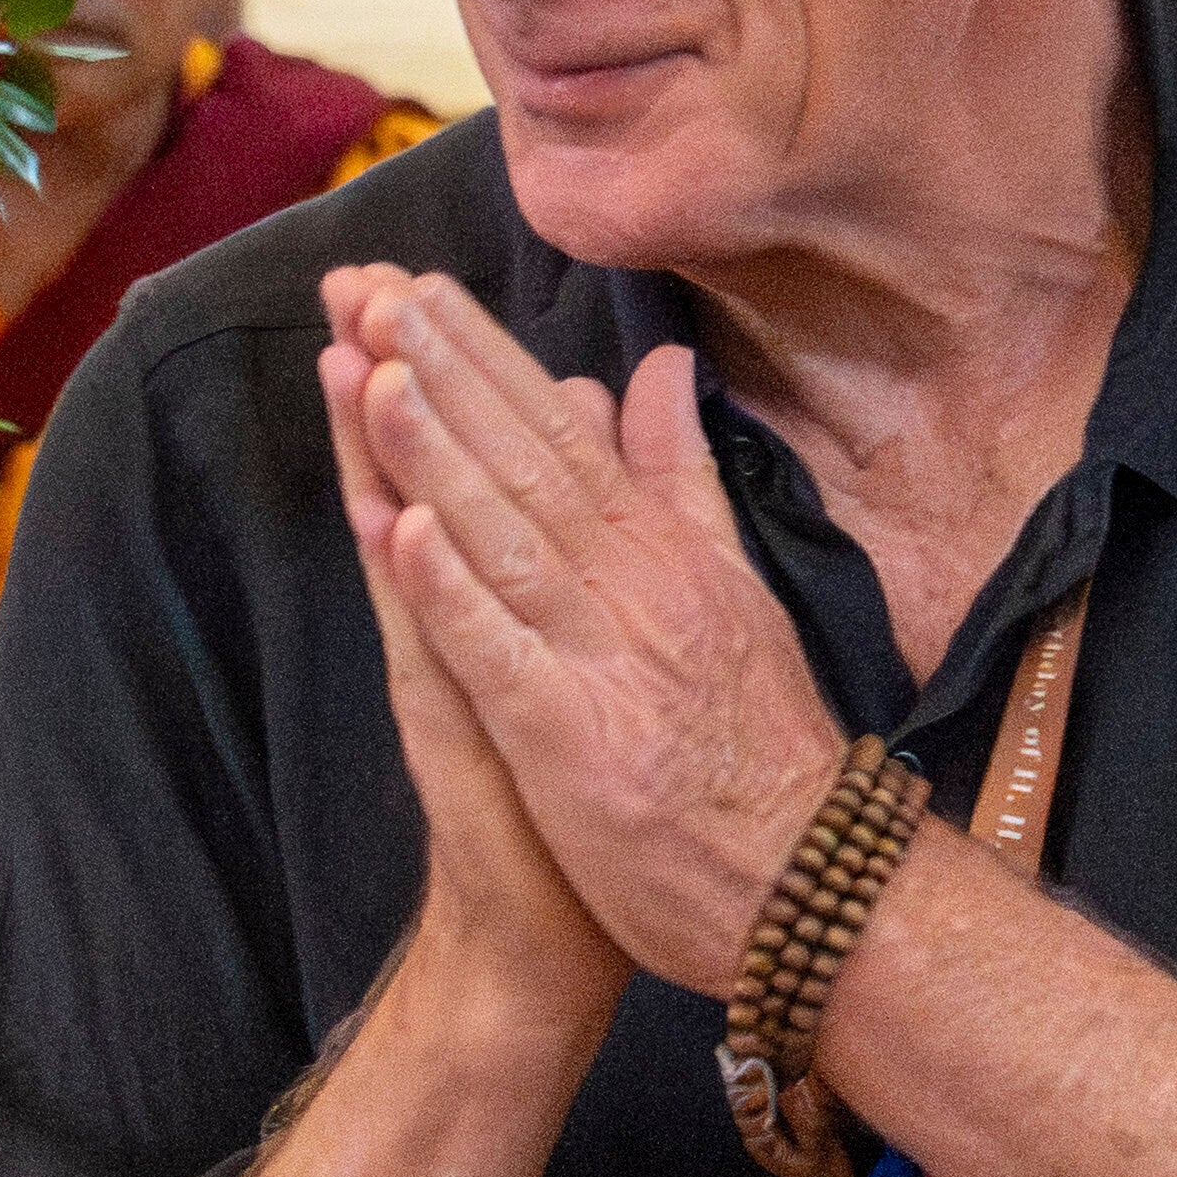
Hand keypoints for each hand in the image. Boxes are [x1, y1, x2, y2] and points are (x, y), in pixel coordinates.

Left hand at [340, 270, 850, 995]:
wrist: (806, 886)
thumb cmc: (758, 748)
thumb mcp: (732, 590)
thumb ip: (684, 481)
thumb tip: (656, 371)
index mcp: (663, 551)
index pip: (562, 432)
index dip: (486, 359)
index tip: (418, 290)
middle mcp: (634, 587)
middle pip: (527, 461)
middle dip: (445, 372)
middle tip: (371, 291)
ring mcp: (603, 659)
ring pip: (506, 534)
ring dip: (437, 452)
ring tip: (373, 371)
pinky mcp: (573, 738)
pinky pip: (501, 653)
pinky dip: (453, 589)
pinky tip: (401, 529)